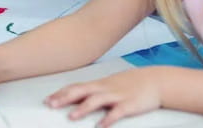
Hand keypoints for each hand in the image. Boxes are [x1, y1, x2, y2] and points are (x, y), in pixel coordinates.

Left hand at [45, 68, 162, 126]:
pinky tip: (101, 125)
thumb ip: (94, 91)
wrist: (155, 80)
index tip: (47, 100)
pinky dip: (108, 119)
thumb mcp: (110, 85)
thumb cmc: (131, 83)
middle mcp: (105, 88)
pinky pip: (117, 112)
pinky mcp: (130, 105)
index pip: (76, 87)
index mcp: (99, 84)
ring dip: (83, 108)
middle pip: (81, 91)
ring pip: (97, 101)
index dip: (60, 93)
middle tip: (50, 105)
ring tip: (72, 117)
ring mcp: (117, 96)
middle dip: (65, 98)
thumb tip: (77, 98)